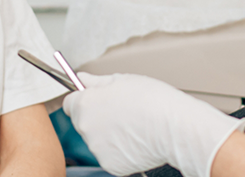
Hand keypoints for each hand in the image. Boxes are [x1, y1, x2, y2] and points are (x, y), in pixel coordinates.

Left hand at [63, 73, 244, 176]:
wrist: (174, 127)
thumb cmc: (152, 100)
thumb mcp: (122, 80)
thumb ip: (97, 81)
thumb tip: (82, 78)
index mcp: (86, 104)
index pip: (70, 103)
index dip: (83, 99)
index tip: (94, 99)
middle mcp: (86, 128)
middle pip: (83, 122)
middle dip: (97, 116)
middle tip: (120, 112)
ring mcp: (98, 149)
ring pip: (97, 139)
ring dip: (108, 134)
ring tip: (132, 125)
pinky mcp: (111, 165)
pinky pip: (110, 155)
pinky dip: (120, 150)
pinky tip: (135, 140)